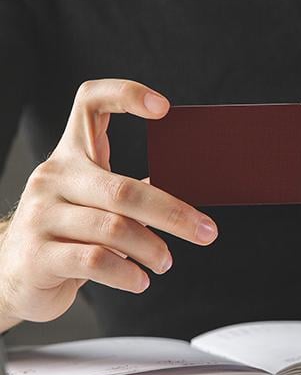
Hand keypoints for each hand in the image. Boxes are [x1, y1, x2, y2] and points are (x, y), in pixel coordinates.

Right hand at [0, 79, 218, 326]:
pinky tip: (140, 280)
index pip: (89, 104)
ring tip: (166, 261)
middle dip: (173, 213)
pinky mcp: (38, 255)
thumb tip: (191, 194)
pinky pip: (95, 261)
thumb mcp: (98, 206)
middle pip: (123, 189)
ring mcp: (41, 215)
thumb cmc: (70, 236)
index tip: (165, 108)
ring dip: (152, 249)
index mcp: (72, 156)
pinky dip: (127, 273)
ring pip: (113, 228)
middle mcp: (53, 178)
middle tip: (207, 232)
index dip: (124, 95)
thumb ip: (134, 195)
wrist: (14, 276)